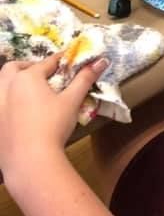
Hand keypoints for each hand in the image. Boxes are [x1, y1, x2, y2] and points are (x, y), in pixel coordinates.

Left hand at [0, 55, 107, 181]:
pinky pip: (0, 104)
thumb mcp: (72, 100)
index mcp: (27, 78)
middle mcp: (6, 87)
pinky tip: (20, 112)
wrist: (30, 159)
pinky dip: (8, 101)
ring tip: (30, 91)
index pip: (47, 62)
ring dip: (13, 82)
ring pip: (1, 84)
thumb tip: (102, 61)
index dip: (60, 59)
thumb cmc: (53, 125)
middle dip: (28, 66)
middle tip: (44, 75)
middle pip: (13, 68)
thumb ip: (85, 79)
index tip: (70, 57)